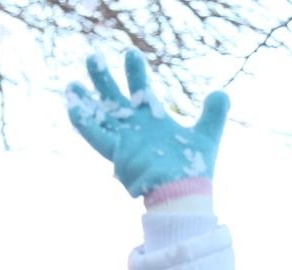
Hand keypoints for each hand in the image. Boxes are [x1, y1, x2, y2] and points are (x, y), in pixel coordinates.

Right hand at [65, 49, 229, 199]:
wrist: (183, 194)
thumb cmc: (192, 171)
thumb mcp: (206, 136)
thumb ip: (213, 114)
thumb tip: (221, 93)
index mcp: (151, 120)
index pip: (140, 89)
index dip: (134, 71)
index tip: (130, 53)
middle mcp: (134, 127)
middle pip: (114, 97)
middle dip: (103, 78)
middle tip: (92, 56)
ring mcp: (123, 140)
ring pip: (100, 116)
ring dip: (85, 100)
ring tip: (70, 84)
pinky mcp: (117, 153)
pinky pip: (96, 136)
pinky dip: (83, 122)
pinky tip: (70, 106)